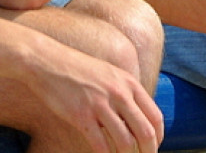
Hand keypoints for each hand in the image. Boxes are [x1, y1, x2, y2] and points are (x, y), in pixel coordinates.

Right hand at [30, 45, 163, 152]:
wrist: (47, 60)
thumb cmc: (77, 69)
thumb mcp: (109, 74)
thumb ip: (124, 92)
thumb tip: (135, 117)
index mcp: (129, 82)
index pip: (155, 116)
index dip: (158, 138)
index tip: (154, 148)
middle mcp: (119, 93)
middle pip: (145, 132)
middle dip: (149, 152)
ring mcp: (100, 104)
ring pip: (125, 142)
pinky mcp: (81, 116)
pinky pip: (100, 145)